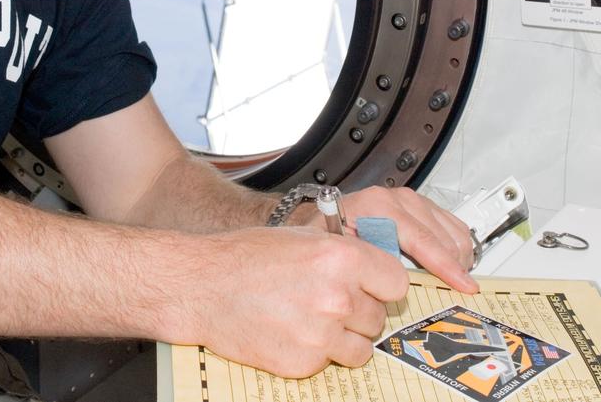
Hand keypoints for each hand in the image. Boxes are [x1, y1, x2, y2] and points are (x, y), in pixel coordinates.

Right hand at [179, 226, 408, 377]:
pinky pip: (331, 363)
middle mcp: (337, 296)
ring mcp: (322, 333)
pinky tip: (293, 331)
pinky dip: (318, 352)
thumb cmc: (246, 257)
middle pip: (379, 317)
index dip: (382, 285)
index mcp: (341, 258)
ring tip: (312, 319)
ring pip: (362, 347)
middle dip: (359, 312)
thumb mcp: (302, 237)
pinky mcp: (304, 362)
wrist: (203, 287)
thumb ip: (343, 251)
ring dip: (344, 338)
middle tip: (329, 301)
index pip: (396, 283)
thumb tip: (375, 264)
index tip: (371, 286)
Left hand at [300, 186, 477, 293]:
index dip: (446, 266)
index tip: (463, 285)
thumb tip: (398, 286)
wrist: (323, 219)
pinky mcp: (420, 204)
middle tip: (459, 291)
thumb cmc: (328, 237)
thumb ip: (368, 264)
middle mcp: (397, 198)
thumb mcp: (340, 252)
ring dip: (459, 257)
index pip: (423, 239)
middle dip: (456, 266)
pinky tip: (452, 263)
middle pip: (444, 236)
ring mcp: (411, 199)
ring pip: (453, 230)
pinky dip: (457, 245)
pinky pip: (452, 223)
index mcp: (378, 206)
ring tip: (455, 280)